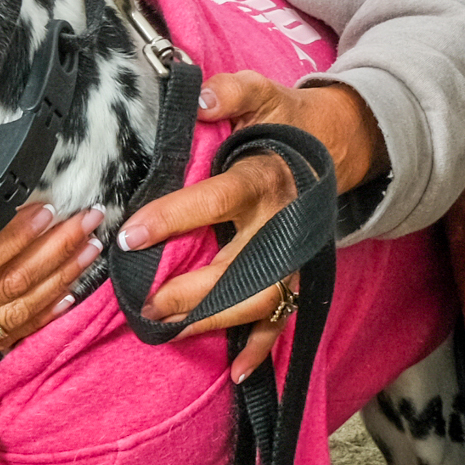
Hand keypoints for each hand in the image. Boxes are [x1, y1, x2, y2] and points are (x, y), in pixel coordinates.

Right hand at [0, 203, 104, 371]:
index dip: (15, 238)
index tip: (46, 208)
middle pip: (4, 290)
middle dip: (52, 255)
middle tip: (87, 222)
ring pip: (10, 317)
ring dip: (55, 283)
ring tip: (88, 251)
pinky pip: (0, 341)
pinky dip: (37, 319)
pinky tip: (66, 297)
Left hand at [117, 74, 385, 381]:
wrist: (334, 144)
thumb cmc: (281, 122)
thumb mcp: (259, 94)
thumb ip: (231, 92)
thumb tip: (201, 98)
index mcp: (264, 177)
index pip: (218, 201)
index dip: (174, 218)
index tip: (131, 236)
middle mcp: (282, 222)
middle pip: (243, 268)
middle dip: (193, 292)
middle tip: (146, 303)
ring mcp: (292, 254)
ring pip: (262, 300)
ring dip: (217, 321)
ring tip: (169, 329)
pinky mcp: (297, 272)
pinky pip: (283, 317)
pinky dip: (262, 347)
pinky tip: (235, 372)